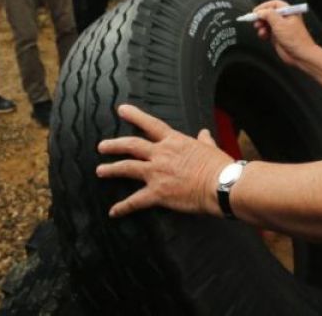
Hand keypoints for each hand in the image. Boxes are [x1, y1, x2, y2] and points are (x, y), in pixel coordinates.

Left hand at [97, 104, 232, 217]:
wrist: (221, 184)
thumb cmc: (219, 166)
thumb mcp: (211, 147)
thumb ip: (204, 140)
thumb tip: (204, 133)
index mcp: (174, 141)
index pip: (150, 124)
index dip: (134, 116)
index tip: (121, 109)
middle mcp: (161, 154)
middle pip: (131, 145)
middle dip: (114, 145)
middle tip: (102, 146)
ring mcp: (156, 173)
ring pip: (127, 168)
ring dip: (111, 169)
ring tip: (100, 170)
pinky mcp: (157, 192)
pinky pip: (135, 201)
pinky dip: (123, 207)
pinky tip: (114, 211)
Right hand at [251, 0, 319, 67]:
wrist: (300, 55)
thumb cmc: (296, 40)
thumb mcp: (280, 24)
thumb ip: (269, 15)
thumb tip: (260, 12)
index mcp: (289, 12)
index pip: (274, 4)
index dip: (264, 7)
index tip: (255, 11)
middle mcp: (285, 18)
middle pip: (269, 13)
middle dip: (261, 17)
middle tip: (255, 21)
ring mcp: (281, 27)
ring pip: (267, 23)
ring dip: (261, 25)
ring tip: (260, 29)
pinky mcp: (278, 36)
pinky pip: (267, 32)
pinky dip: (263, 33)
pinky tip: (263, 35)